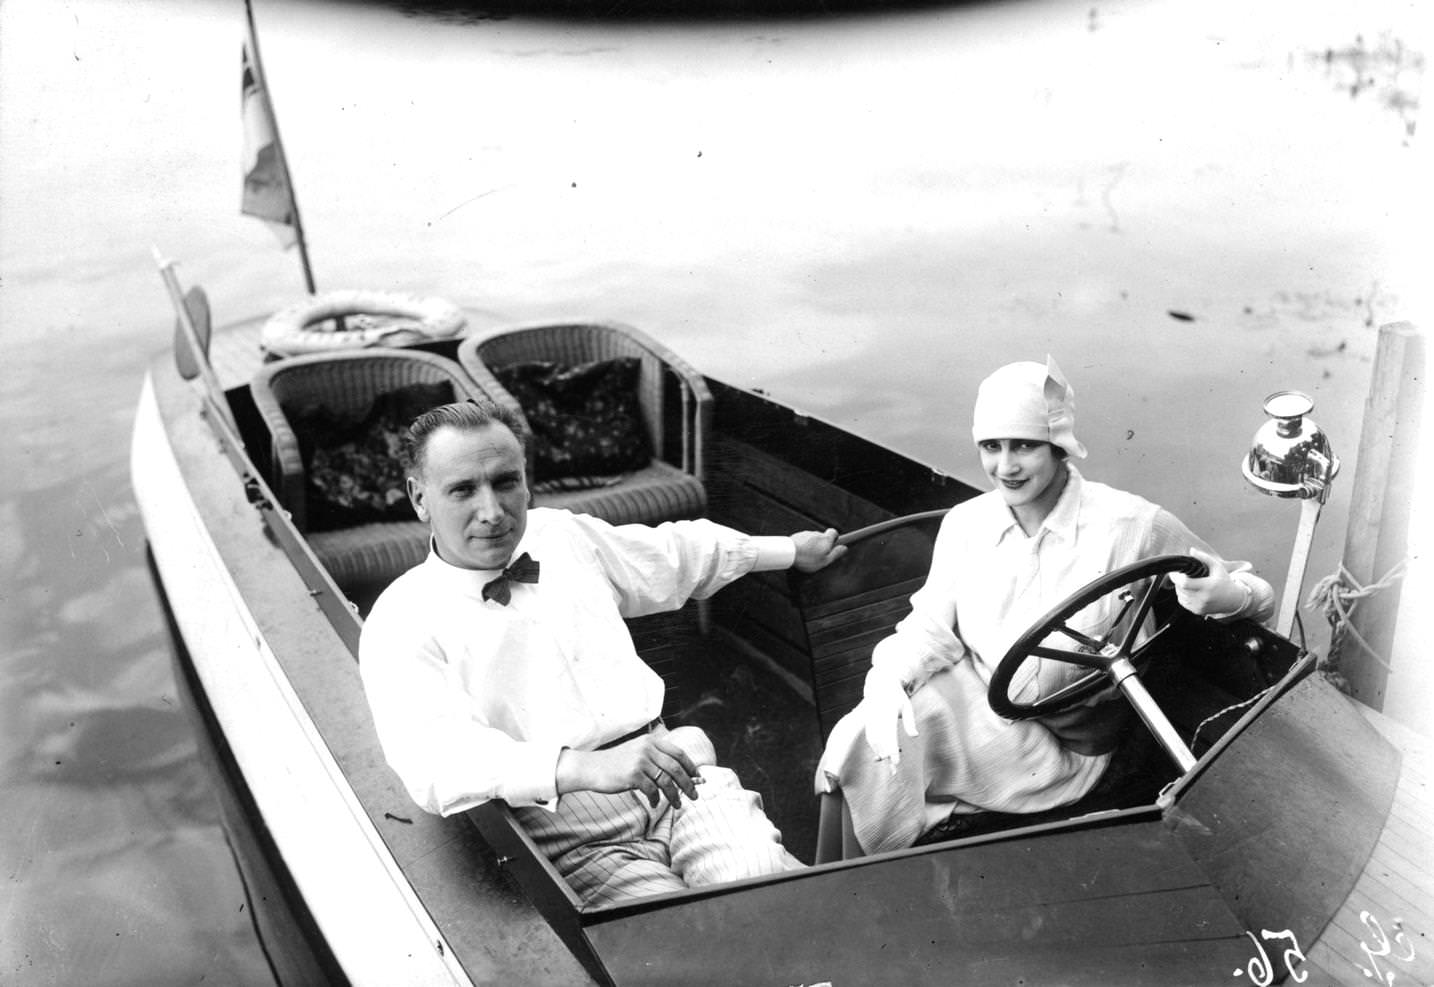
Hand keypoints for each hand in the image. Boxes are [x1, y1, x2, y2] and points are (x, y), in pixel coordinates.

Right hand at [555, 727, 703, 807]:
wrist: (592, 767)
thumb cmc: (617, 763)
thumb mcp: (637, 751)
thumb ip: (656, 757)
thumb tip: (681, 773)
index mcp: (651, 741)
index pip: (678, 753)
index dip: (691, 766)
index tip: (698, 778)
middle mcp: (647, 748)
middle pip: (675, 767)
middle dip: (688, 783)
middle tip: (694, 795)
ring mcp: (640, 761)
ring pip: (665, 781)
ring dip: (674, 795)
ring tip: (678, 804)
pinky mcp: (632, 775)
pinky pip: (651, 790)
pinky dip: (655, 799)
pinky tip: (654, 804)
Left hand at [792, 527, 846, 572]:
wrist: (788, 553)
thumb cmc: (808, 559)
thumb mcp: (825, 561)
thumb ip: (835, 554)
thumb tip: (845, 548)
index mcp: (825, 538)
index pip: (834, 531)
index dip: (835, 537)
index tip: (834, 545)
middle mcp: (816, 533)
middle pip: (822, 536)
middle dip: (822, 544)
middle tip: (819, 555)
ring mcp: (805, 534)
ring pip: (812, 539)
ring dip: (812, 545)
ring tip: (807, 557)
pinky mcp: (796, 536)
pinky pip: (803, 540)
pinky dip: (803, 545)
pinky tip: (800, 554)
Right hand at [861, 667, 917, 770]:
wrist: (880, 684)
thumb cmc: (897, 696)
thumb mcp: (906, 706)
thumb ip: (910, 721)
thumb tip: (914, 736)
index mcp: (887, 712)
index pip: (889, 734)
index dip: (892, 749)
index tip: (896, 761)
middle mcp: (877, 717)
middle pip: (881, 740)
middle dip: (887, 754)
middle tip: (894, 768)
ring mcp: (870, 719)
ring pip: (874, 740)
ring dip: (881, 753)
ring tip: (891, 765)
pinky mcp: (868, 722)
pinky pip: (870, 737)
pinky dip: (876, 747)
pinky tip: (882, 755)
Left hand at [1169, 547, 1247, 615]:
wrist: (1233, 600)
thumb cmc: (1224, 581)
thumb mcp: (1217, 567)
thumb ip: (1204, 558)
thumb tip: (1191, 550)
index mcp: (1208, 586)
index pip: (1184, 583)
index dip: (1175, 577)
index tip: (1174, 572)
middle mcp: (1203, 598)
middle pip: (1180, 589)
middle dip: (1178, 581)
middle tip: (1181, 575)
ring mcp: (1200, 606)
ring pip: (1180, 596)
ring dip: (1179, 588)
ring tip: (1187, 582)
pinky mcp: (1198, 611)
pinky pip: (1183, 602)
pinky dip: (1182, 595)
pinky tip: (1189, 590)